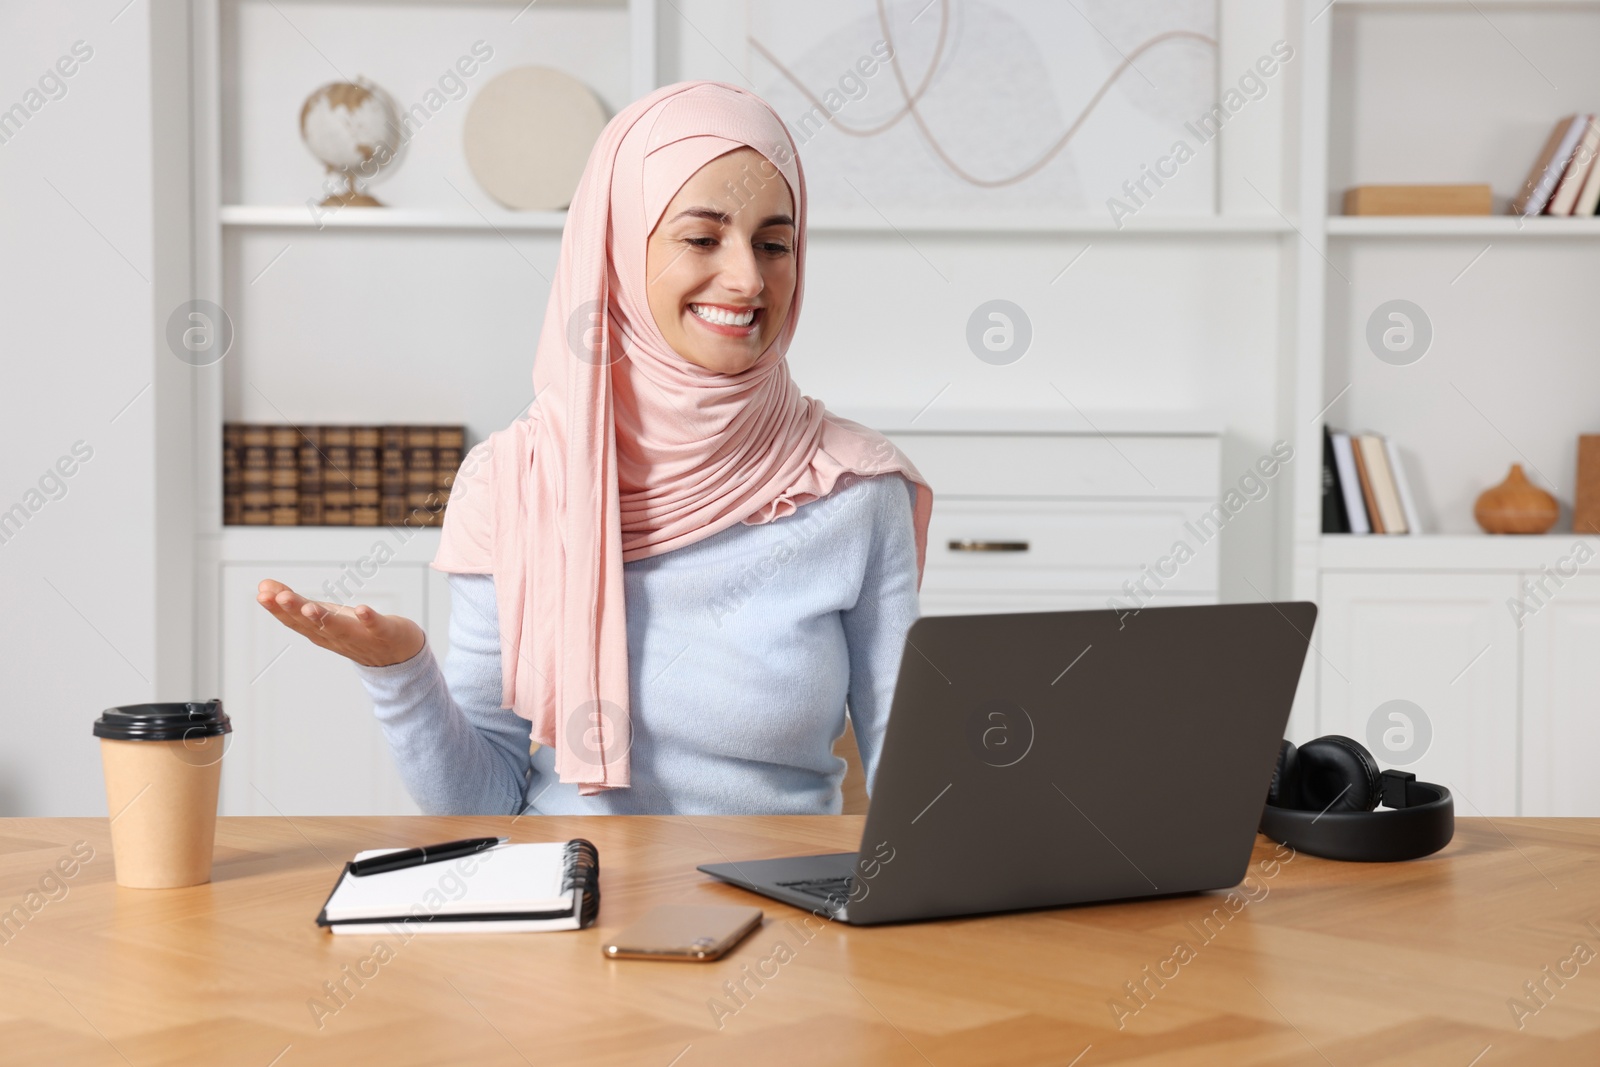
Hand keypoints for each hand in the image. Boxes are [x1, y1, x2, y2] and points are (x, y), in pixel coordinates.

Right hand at [256, 579, 426, 667]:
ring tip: (309, 606)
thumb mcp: (323, 614)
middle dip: (296, 611)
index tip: (262, 594)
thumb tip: (263, 585)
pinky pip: (377, 628)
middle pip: (314, 625)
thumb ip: (295, 601)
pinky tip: (361, 609)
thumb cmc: (356, 630)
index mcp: (320, 632)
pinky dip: (368, 619)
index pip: (295, 622)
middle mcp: (337, 638)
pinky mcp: (386, 633)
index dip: (278, 609)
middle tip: (280, 597)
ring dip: (324, 618)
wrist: (399, 656)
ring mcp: (362, 638)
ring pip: (340, 629)